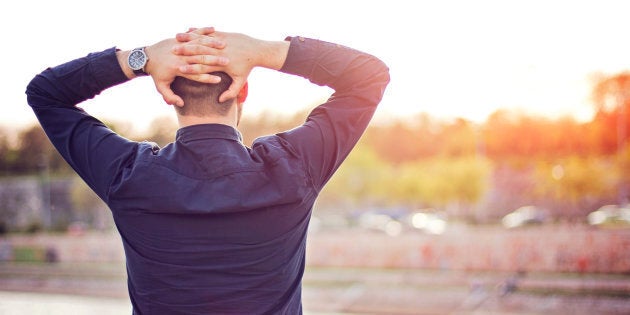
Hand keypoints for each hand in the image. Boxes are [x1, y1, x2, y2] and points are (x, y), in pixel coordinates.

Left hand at [144, 29, 226, 105]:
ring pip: (199, 44)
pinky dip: (203, 31)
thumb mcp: (160, 86)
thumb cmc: (156, 73)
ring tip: (224, 45)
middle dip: (214, 60)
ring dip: (212, 44)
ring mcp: (181, 45)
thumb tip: (181, 103)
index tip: (219, 80)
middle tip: (227, 62)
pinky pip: (194, 33)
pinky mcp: (179, 38)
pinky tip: (214, 29)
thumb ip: (170, 96)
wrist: (146, 56)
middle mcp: (181, 56)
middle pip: (200, 58)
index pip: (196, 74)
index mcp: (178, 68)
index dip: (208, 78)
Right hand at [174, 27, 288, 102]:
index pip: (203, 67)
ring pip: (201, 39)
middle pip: (199, 51)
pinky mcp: (223, 34)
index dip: (190, 68)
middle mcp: (219, 52)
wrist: (256, 51)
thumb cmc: (247, 68)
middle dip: (184, 51)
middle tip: (171, 51)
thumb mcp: (240, 81)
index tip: (178, 69)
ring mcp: (221, 42)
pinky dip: (197, 31)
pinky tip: (186, 30)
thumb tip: (220, 100)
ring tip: (175, 38)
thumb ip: (230, 92)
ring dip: (188, 38)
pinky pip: (207, 32)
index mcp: (221, 64)